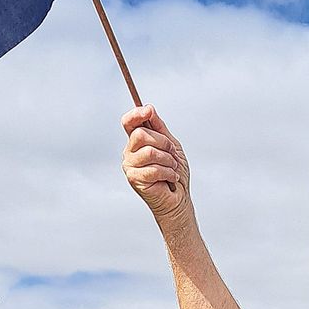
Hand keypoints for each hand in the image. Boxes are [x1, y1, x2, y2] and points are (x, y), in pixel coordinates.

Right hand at [121, 105, 190, 223]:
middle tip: (172, 155)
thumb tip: (149, 109)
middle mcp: (130, 152)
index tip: (149, 111)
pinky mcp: (134, 179)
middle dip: (163, 143)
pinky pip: (153, 169)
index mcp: (137, 142)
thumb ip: (160, 128)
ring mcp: (130, 166)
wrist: (179, 199)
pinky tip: (170, 178)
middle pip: (141, 134)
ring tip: (172, 168)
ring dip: (168, 160)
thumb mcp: (172, 146)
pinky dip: (168, 173)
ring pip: (149, 152)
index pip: (129, 123)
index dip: (136, 114)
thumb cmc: (174, 173)